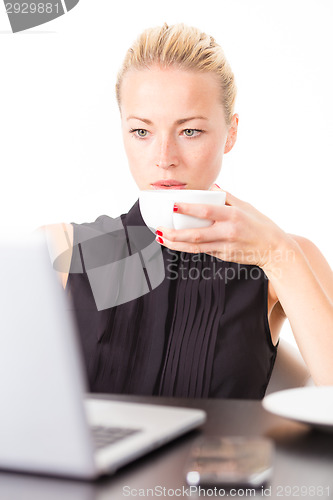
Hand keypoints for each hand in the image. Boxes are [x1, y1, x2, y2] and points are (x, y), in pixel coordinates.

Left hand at [156, 188, 287, 271]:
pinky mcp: (224, 256)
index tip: (173, 205)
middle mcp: (228, 232)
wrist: (275, 250)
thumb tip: (211, 186)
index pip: (206, 211)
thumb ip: (227, 196)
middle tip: (159, 229)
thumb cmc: (261, 225)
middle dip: (174, 233)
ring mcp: (225, 247)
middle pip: (196, 234)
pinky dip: (187, 247)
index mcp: (233, 216)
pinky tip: (175, 243)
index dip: (188, 209)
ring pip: (195, 247)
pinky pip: (203, 251)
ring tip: (161, 238)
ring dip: (176, 244)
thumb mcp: (246, 206)